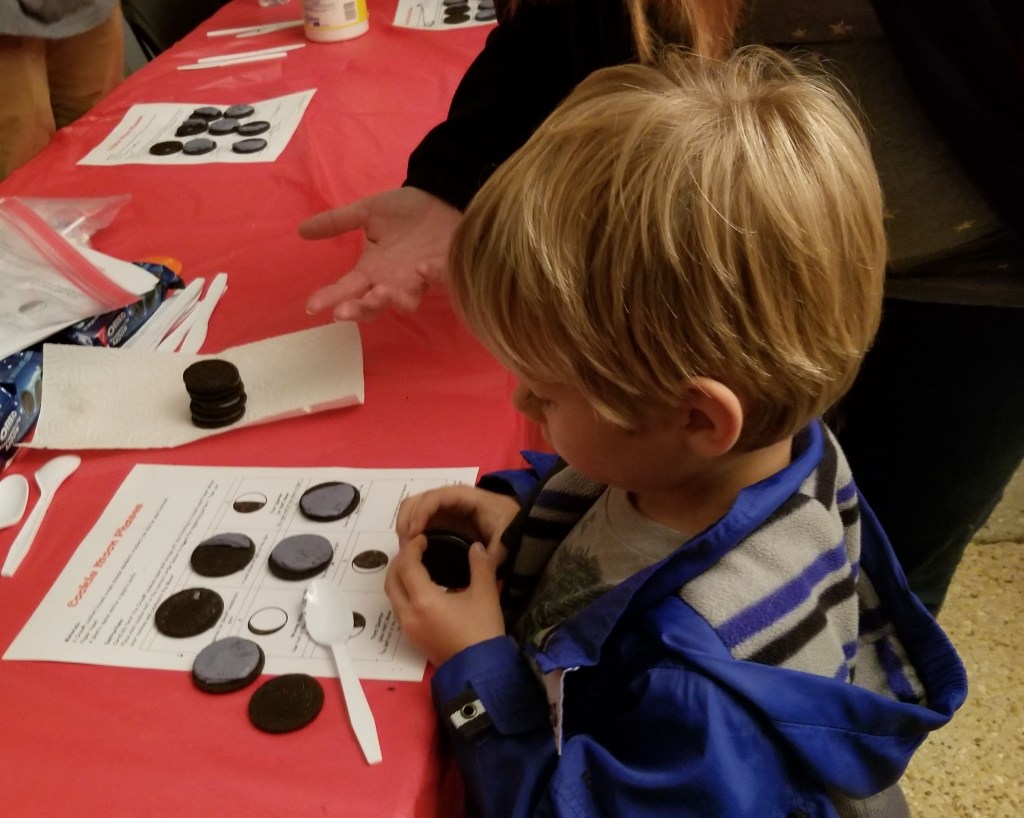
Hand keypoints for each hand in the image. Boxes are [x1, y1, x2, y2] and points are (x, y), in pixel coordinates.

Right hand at [300, 187, 462, 321]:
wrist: (441, 197)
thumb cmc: (405, 211)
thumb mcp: (367, 212)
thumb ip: (337, 222)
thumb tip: (301, 230)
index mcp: (372, 269)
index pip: (346, 289)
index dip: (329, 298)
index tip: (312, 306)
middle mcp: (392, 281)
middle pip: (373, 306)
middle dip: (359, 309)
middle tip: (344, 310)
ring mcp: (418, 280)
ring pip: (404, 303)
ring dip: (392, 300)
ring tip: (381, 290)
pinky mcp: (443, 271)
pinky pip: (438, 280)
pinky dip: (431, 277)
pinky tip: (422, 268)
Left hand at [385, 535, 505, 666]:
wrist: (480, 671)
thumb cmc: (482, 631)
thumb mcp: (485, 594)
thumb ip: (481, 566)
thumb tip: (477, 547)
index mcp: (424, 600)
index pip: (407, 566)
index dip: (412, 548)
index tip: (423, 538)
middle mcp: (409, 614)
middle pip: (392, 580)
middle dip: (400, 560)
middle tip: (415, 548)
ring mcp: (408, 628)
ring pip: (392, 595)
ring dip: (398, 576)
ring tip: (415, 564)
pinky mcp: (412, 637)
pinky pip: (398, 607)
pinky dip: (403, 591)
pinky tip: (420, 587)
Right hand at [397, 485, 519, 563]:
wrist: (514, 522)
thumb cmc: (508, 523)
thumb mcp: (505, 536)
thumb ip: (495, 551)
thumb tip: (480, 563)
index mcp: (463, 496)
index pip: (435, 497)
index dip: (421, 513)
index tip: (413, 534)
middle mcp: (448, 499)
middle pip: (417, 500)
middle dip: (406, 520)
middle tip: (405, 546)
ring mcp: (442, 509)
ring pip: (414, 509)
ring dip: (405, 526)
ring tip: (406, 550)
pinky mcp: (440, 520)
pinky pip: (419, 521)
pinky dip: (410, 532)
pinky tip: (411, 550)